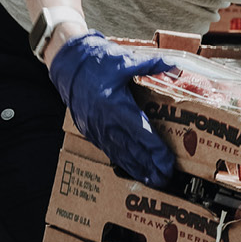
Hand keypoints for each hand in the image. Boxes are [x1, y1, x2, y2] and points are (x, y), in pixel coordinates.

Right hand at [48, 31, 176, 185]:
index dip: (156, 151)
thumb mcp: (125, 60)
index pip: (141, 133)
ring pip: (120, 154)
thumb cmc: (95, 62)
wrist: (67, 65)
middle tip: (166, 179)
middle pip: (133, 150)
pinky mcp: (91, 131)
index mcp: (116, 106)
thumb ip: (150, 65)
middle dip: (150, 167)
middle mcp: (106, 122)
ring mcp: (96, 129)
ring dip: (138, 169)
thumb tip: (173, 65)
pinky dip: (123, 162)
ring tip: (153, 181)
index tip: (168, 163)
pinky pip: (109, 150)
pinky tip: (133, 170)